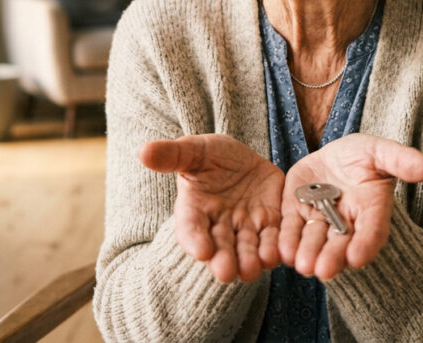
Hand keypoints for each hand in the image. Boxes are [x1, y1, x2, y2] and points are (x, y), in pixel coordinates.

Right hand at [139, 134, 283, 282]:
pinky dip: (276, 249)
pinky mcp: (270, 224)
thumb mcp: (194, 150)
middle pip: (219, 247)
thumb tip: (143, 152)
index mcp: (195, 209)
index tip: (200, 251)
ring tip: (251, 269)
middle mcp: (219, 226)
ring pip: (247, 250)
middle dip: (222, 260)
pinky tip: (280, 254)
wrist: (243, 159)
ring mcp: (245, 228)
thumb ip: (172, 155)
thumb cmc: (211, 157)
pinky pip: (274, 240)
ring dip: (249, 262)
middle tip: (226, 272)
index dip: (194, 240)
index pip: (190, 228)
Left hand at [280, 133, 422, 280]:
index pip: (372, 231)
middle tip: (324, 271)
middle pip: (340, 244)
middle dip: (333, 257)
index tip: (358, 258)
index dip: (366, 244)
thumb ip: (400, 160)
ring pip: (313, 241)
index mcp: (371, 210)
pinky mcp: (295, 213)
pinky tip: (280, 251)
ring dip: (308, 253)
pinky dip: (286, 239)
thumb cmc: (363, 156)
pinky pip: (290, 228)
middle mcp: (346, 223)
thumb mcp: (381, 152)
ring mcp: (319, 220)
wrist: (334, 156)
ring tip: (302, 265)